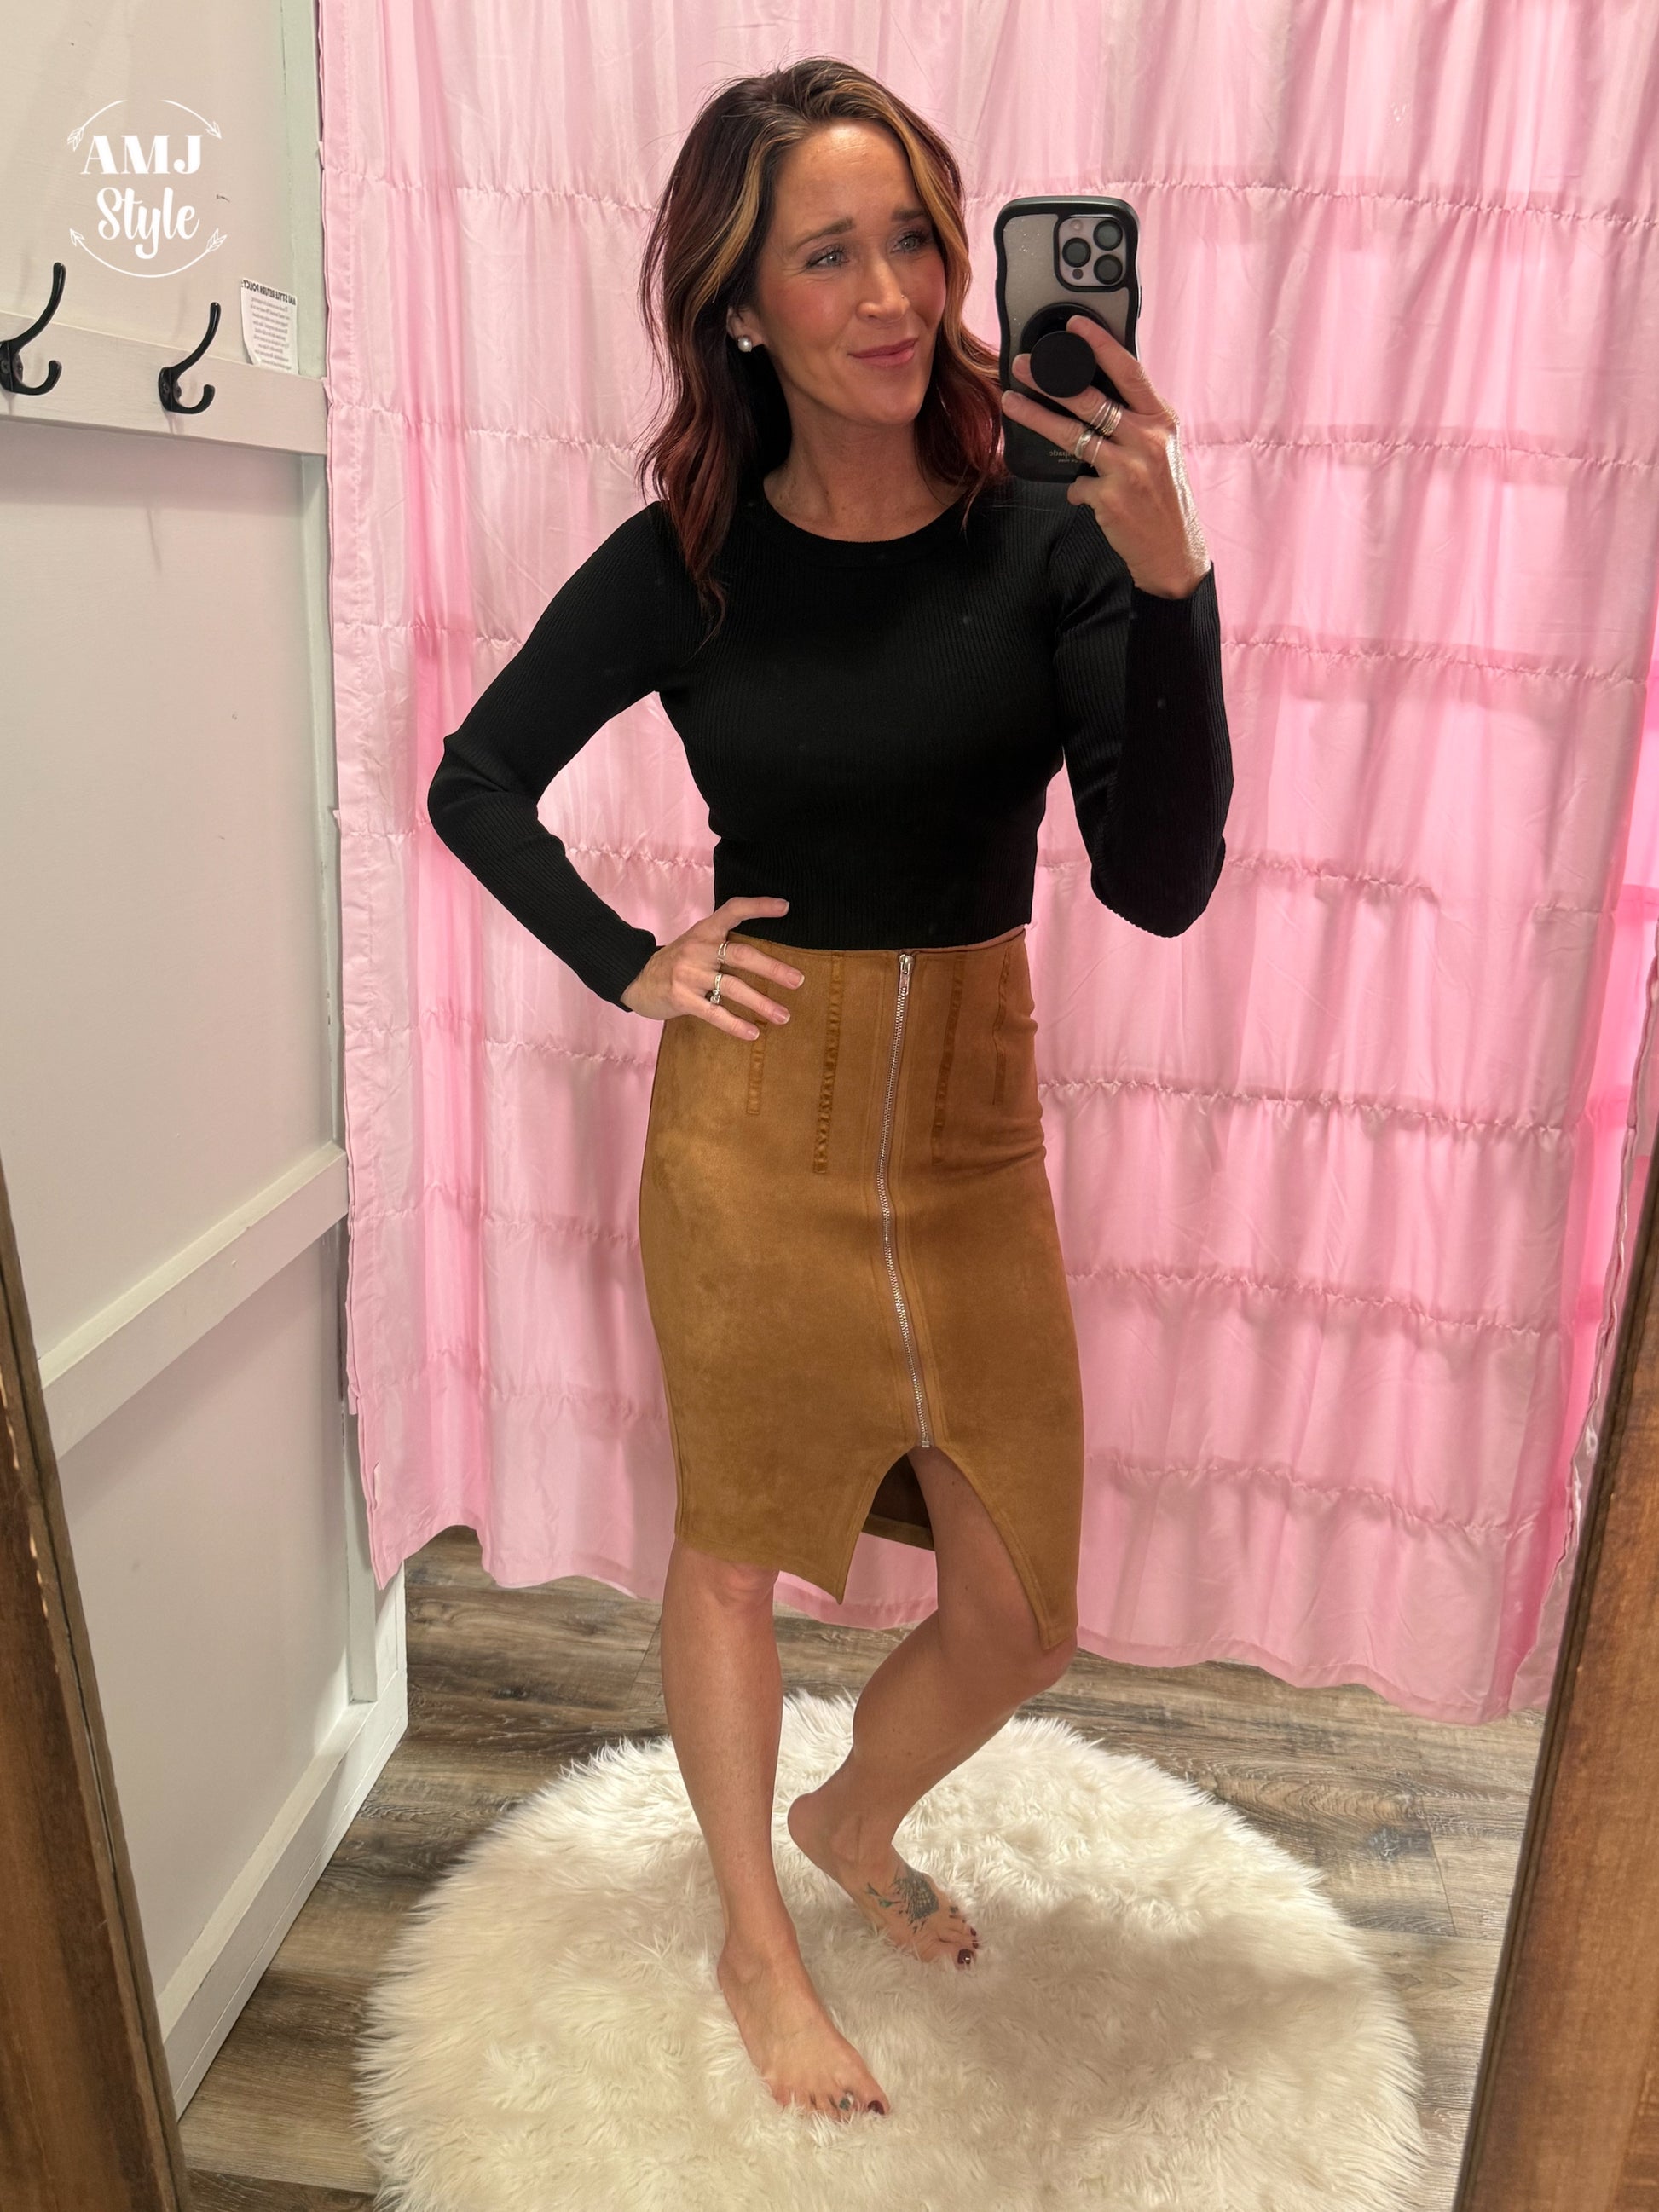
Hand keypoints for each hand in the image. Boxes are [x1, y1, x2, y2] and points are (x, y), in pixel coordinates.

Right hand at [620, 896, 803, 1038]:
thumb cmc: (676, 962)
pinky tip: (753, 1033)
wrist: (635, 977)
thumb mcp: (696, 942)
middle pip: (741, 955)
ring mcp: (689, 974)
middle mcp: (698, 949)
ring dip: (761, 1003)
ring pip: (732, 987)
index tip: (785, 907)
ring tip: (783, 1016)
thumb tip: (765, 953)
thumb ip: (722, 942)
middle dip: (772, 969)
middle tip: (798, 981)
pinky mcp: (681, 998)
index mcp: (704, 931)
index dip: (759, 906)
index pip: (733, 910)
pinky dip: (735, 1024)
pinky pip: (714, 1013)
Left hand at [1001, 315, 1210, 597]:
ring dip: (1036, 417)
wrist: (1174, 550)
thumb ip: (1135, 421)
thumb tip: (1094, 394)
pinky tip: (1083, 493)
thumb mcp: (1160, 449)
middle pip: (1090, 400)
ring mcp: (1128, 469)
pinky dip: (1075, 487)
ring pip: (1072, 435)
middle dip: (1051, 379)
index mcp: (1160, 419)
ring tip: (1011, 402)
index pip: (1128, 372)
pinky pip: (1076, 482)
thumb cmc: (1163, 496)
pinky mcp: (1110, 497)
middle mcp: (1147, 439)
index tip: (1075, 325)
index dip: (1101, 345)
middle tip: (1023, 365)